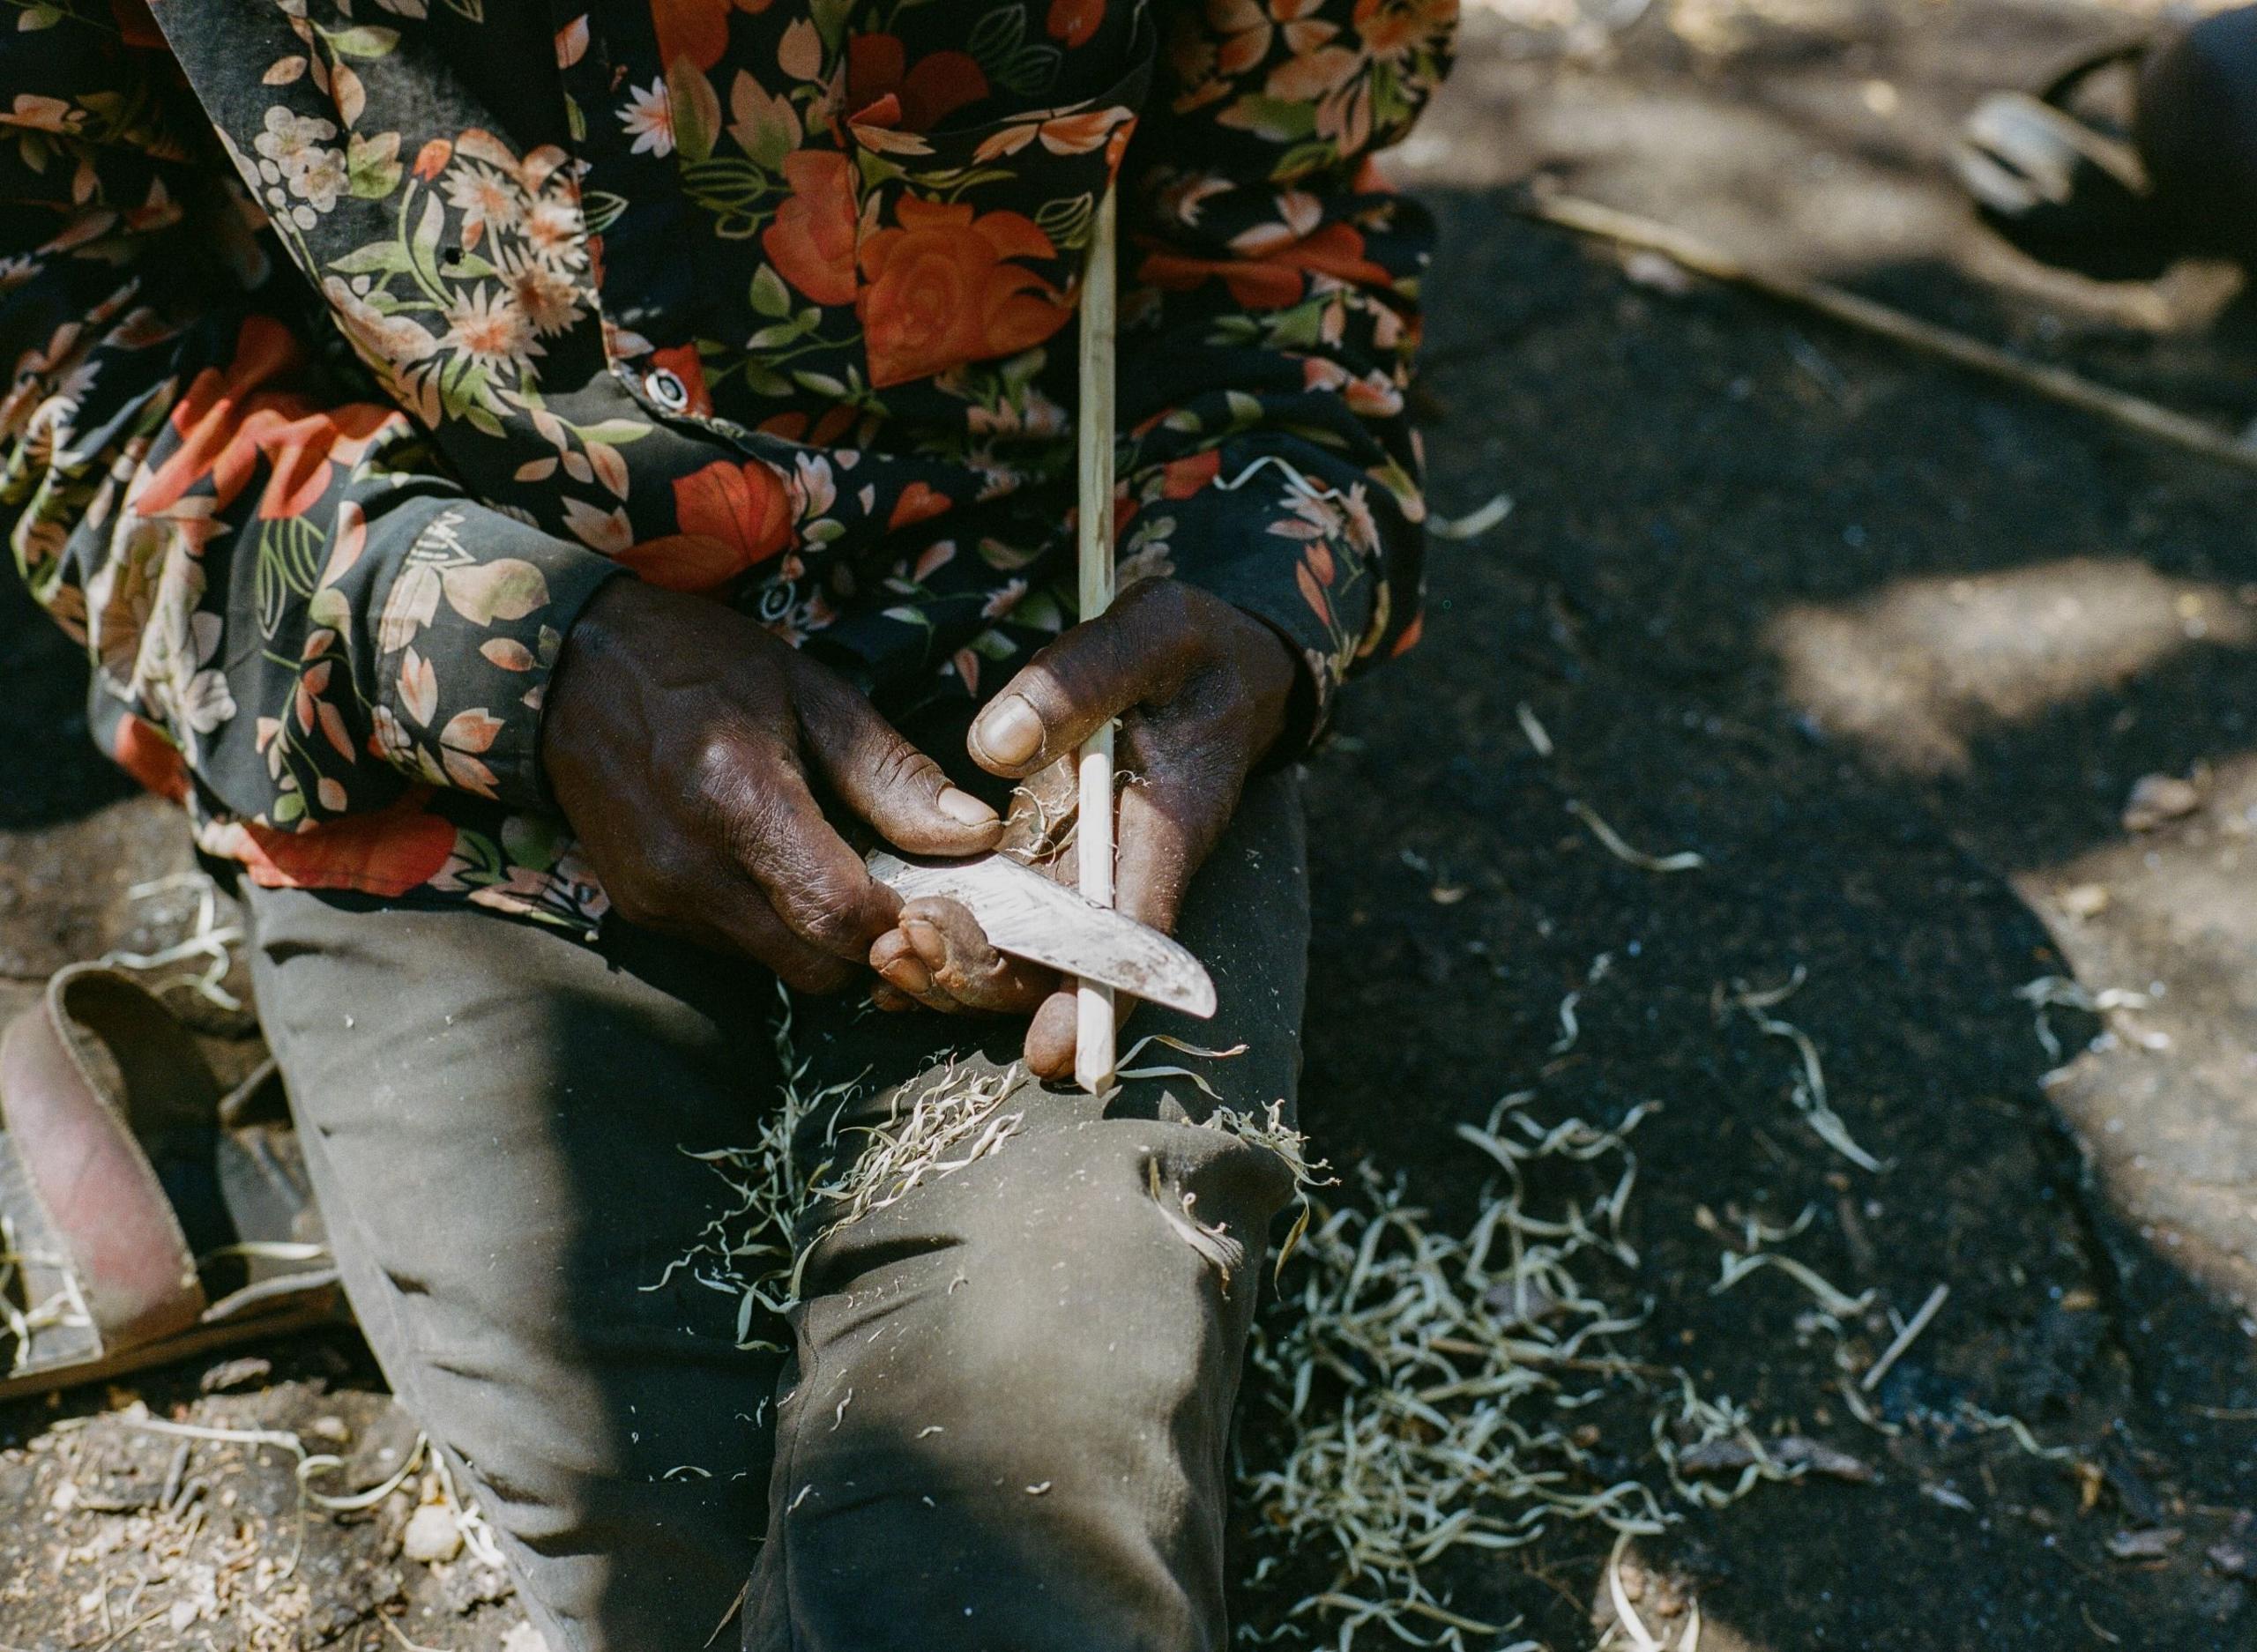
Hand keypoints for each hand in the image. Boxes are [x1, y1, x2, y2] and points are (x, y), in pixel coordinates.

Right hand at [542, 579, 1004, 989]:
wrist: (564, 669)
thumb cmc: (700, 666)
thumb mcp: (809, 692)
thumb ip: (891, 774)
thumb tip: (975, 836)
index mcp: (740, 800)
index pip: (843, 917)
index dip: (902, 920)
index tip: (931, 890)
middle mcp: (692, 867)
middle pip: (818, 964)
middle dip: (870, 942)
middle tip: (893, 887)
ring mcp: (658, 898)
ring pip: (778, 964)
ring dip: (819, 935)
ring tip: (828, 863)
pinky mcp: (640, 912)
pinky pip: (734, 947)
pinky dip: (770, 924)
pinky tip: (771, 864)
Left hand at [867, 578, 1298, 1077]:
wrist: (1222, 671)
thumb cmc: (1193, 651)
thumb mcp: (1152, 632)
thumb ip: (1080, 677)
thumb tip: (992, 746)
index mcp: (1165, 827)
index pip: (1135, 933)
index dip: (1093, 998)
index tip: (1051, 1051)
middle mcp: (1125, 870)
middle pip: (1062, 964)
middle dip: (985, 979)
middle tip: (904, 951)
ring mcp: (1085, 873)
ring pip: (1024, 956)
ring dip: (956, 971)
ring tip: (885, 954)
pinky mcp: (1052, 863)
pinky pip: (1003, 924)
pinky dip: (950, 944)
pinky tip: (890, 950)